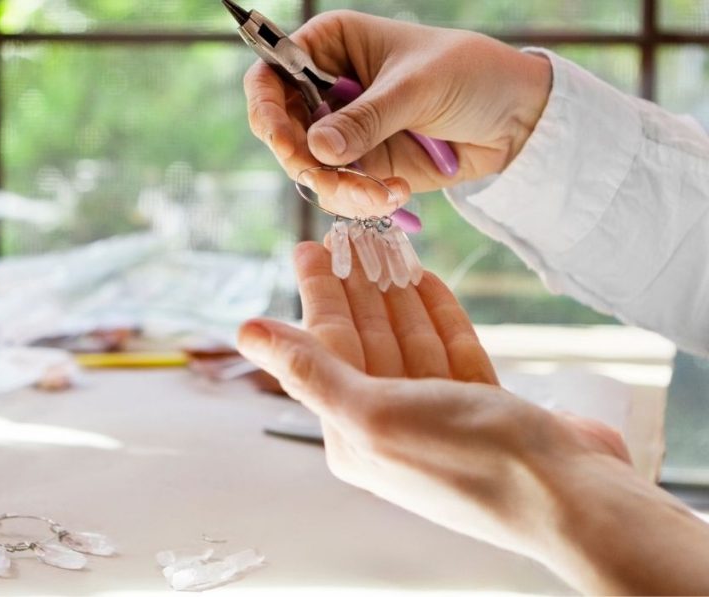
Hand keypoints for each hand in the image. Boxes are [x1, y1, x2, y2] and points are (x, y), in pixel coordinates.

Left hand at [236, 242, 680, 592]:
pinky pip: (451, 350)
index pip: (326, 348)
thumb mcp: (372, 413)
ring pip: (408, 341)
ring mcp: (440, 414)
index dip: (318, 293)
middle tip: (345, 234)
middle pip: (365, 340)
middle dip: (354, 287)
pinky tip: (425, 280)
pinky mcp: (484, 406)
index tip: (310, 246)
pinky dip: (438, 314)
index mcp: (354, 433)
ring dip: (394, 294)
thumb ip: (309, 370)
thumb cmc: (469, 459)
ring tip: (383, 246)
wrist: (572, 498)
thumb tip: (245, 333)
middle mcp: (391, 424)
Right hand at [244, 11, 551, 190]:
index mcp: (330, 46)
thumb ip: (366, 118)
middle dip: (302, 160)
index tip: (279, 137)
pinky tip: (395, 194)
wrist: (516, 118)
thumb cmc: (471, 74)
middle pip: (281, 130)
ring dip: (337, 188)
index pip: (271, 73)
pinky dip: (359, 200)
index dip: (265, 106)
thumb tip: (316, 149)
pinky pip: (338, 191)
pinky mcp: (361, 167)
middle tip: (328, 177)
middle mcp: (326, 89)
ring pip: (308, 169)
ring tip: (379, 194)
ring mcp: (342, 131)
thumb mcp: (417, 87)